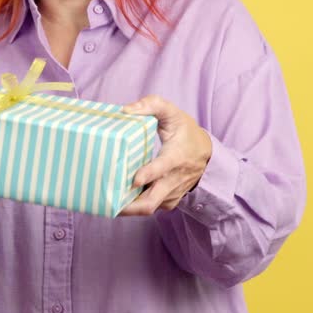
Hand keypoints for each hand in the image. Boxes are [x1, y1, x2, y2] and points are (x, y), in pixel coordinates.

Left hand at [118, 94, 212, 215]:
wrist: (205, 152)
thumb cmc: (185, 131)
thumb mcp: (172, 112)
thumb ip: (151, 105)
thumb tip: (125, 110)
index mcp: (176, 156)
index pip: (162, 168)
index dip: (149, 174)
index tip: (135, 179)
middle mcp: (174, 179)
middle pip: (151, 201)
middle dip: (129, 207)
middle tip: (107, 203)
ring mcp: (172, 192)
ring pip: (148, 207)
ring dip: (128, 207)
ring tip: (106, 201)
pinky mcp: (169, 200)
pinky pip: (151, 207)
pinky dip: (135, 206)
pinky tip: (121, 197)